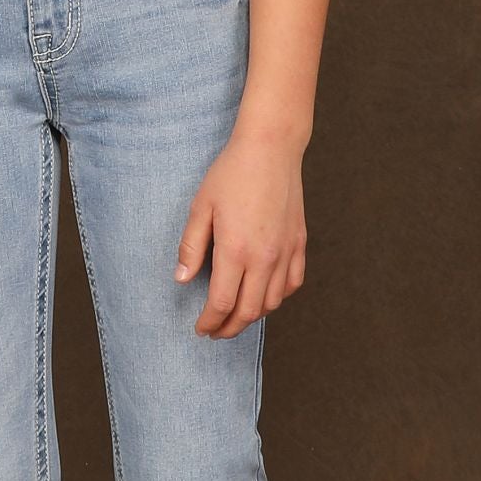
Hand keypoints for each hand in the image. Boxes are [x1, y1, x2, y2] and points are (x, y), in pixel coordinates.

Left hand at [173, 130, 307, 336]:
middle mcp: (265, 257)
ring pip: (272, 301)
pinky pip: (293, 283)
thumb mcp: (201, 207)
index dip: (209, 322)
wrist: (270, 148)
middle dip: (230, 328)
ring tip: (236, 316)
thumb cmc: (231, 173)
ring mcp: (286, 251)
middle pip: (249, 311)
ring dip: (253, 316)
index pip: (222, 303)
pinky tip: (264, 295)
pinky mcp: (299, 242)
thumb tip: (181, 279)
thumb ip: (191, 247)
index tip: (200, 328)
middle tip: (215, 332)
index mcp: (236, 250)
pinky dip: (278, 297)